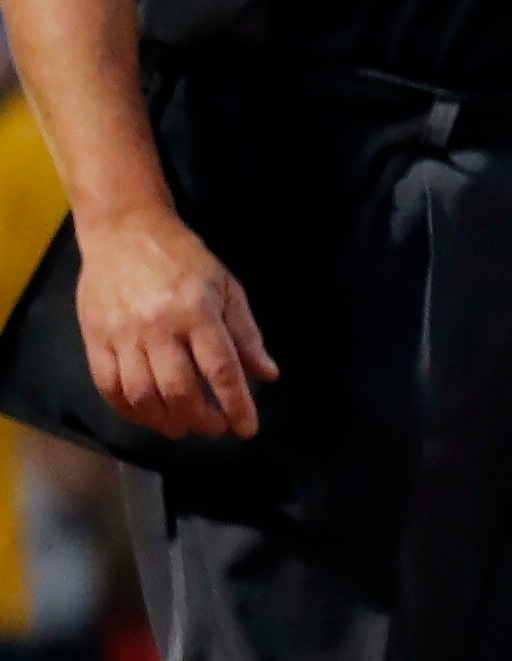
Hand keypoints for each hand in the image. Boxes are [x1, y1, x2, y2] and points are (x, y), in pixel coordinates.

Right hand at [79, 204, 274, 438]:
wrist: (124, 230)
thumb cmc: (184, 258)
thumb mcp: (227, 287)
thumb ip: (246, 334)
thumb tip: (268, 375)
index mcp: (197, 311)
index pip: (220, 370)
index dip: (236, 405)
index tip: (247, 430)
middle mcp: (158, 327)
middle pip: (178, 390)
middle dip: (201, 419)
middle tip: (215, 430)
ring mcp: (122, 334)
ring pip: (142, 394)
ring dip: (165, 421)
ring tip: (183, 428)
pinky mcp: (94, 337)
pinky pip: (108, 385)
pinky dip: (128, 409)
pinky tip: (146, 415)